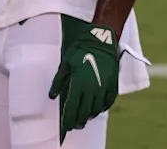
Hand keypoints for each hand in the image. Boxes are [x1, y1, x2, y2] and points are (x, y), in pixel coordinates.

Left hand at [49, 20, 119, 141]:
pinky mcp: (113, 84)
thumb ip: (58, 81)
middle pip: (84, 111)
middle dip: (78, 120)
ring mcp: (104, 87)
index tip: (64, 127)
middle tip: (73, 126)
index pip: (72, 107)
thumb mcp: (65, 63)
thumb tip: (52, 96)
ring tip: (83, 119)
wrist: (101, 39)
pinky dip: (102, 108)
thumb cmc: (80, 49)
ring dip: (89, 116)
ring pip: (96, 109)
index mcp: (79, 83)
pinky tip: (97, 110)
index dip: (68, 119)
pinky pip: (108, 102)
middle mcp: (92, 88)